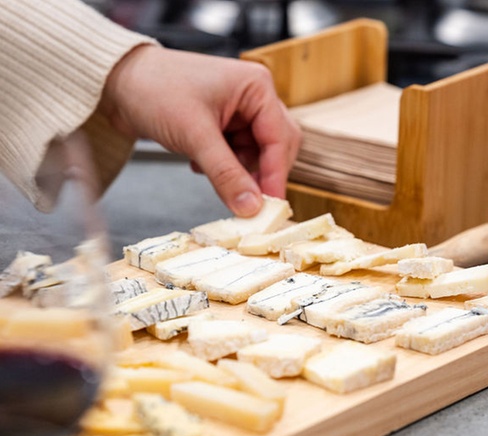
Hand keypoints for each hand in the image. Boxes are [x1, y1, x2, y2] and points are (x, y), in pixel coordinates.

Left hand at [99, 45, 300, 215]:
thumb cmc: (153, 89)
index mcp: (256, 87)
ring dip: (236, 170)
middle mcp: (253, 97)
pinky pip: (236, 154)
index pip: (279, 138)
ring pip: (254, 154)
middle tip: (251, 202)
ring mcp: (238, 111)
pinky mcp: (222, 124)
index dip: (275, 174)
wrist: (114, 81)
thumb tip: (251, 207)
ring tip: (208, 171)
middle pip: (274, 146)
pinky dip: (223, 167)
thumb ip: (226, 174)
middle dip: (260, 173)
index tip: (271, 206)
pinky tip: (198, 163)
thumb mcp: (194, 135)